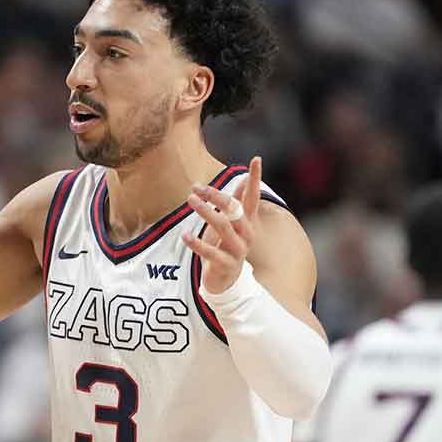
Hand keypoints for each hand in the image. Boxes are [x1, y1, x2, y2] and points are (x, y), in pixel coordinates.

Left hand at [184, 156, 264, 293]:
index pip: (253, 197)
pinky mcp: (226, 264)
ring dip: (206, 212)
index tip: (256, 159)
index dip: (255, 179)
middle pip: (235, 209)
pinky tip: (185, 235)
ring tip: (190, 200)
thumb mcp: (231, 224)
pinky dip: (197, 243)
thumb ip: (237, 203)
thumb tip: (243, 179)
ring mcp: (237, 249)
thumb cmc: (226, 247)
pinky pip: (211, 252)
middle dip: (217, 196)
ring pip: (224, 226)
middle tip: (196, 187)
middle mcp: (246, 233)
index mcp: (247, 222)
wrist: (227, 282)